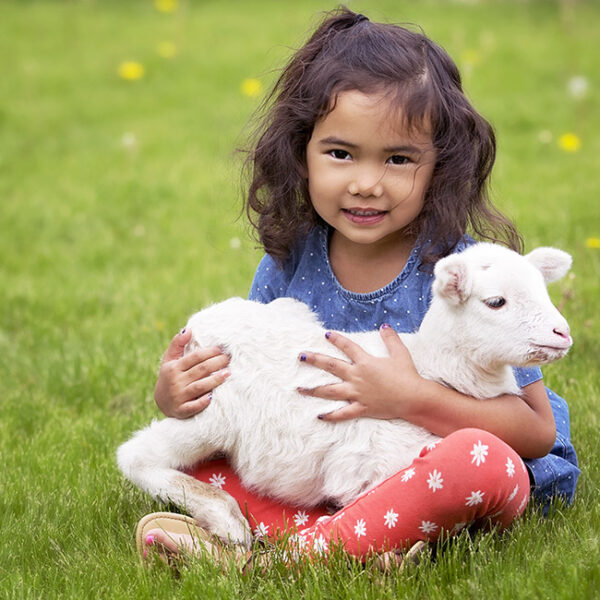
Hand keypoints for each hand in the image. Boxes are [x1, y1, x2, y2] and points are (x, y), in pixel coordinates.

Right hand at [154, 329, 230, 418]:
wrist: (161, 402)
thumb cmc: (170, 376)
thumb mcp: (169, 360)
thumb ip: (177, 344)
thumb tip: (188, 329)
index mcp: (174, 368)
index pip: (195, 358)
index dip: (209, 352)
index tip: (221, 349)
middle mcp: (176, 381)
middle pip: (200, 370)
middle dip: (216, 363)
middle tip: (228, 358)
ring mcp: (179, 396)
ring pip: (199, 386)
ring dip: (215, 380)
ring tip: (228, 373)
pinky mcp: (182, 410)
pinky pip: (194, 406)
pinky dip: (203, 402)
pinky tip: (213, 396)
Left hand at [299, 325, 425, 421]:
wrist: (413, 398)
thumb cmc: (408, 375)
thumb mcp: (400, 353)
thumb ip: (391, 339)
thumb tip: (384, 326)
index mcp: (366, 362)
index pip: (348, 347)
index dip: (337, 339)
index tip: (326, 334)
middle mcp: (357, 376)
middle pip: (331, 366)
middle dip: (315, 360)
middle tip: (300, 356)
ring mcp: (357, 393)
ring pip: (330, 391)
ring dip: (314, 390)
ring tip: (300, 388)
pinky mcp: (361, 408)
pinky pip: (343, 413)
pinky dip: (331, 415)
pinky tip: (319, 415)